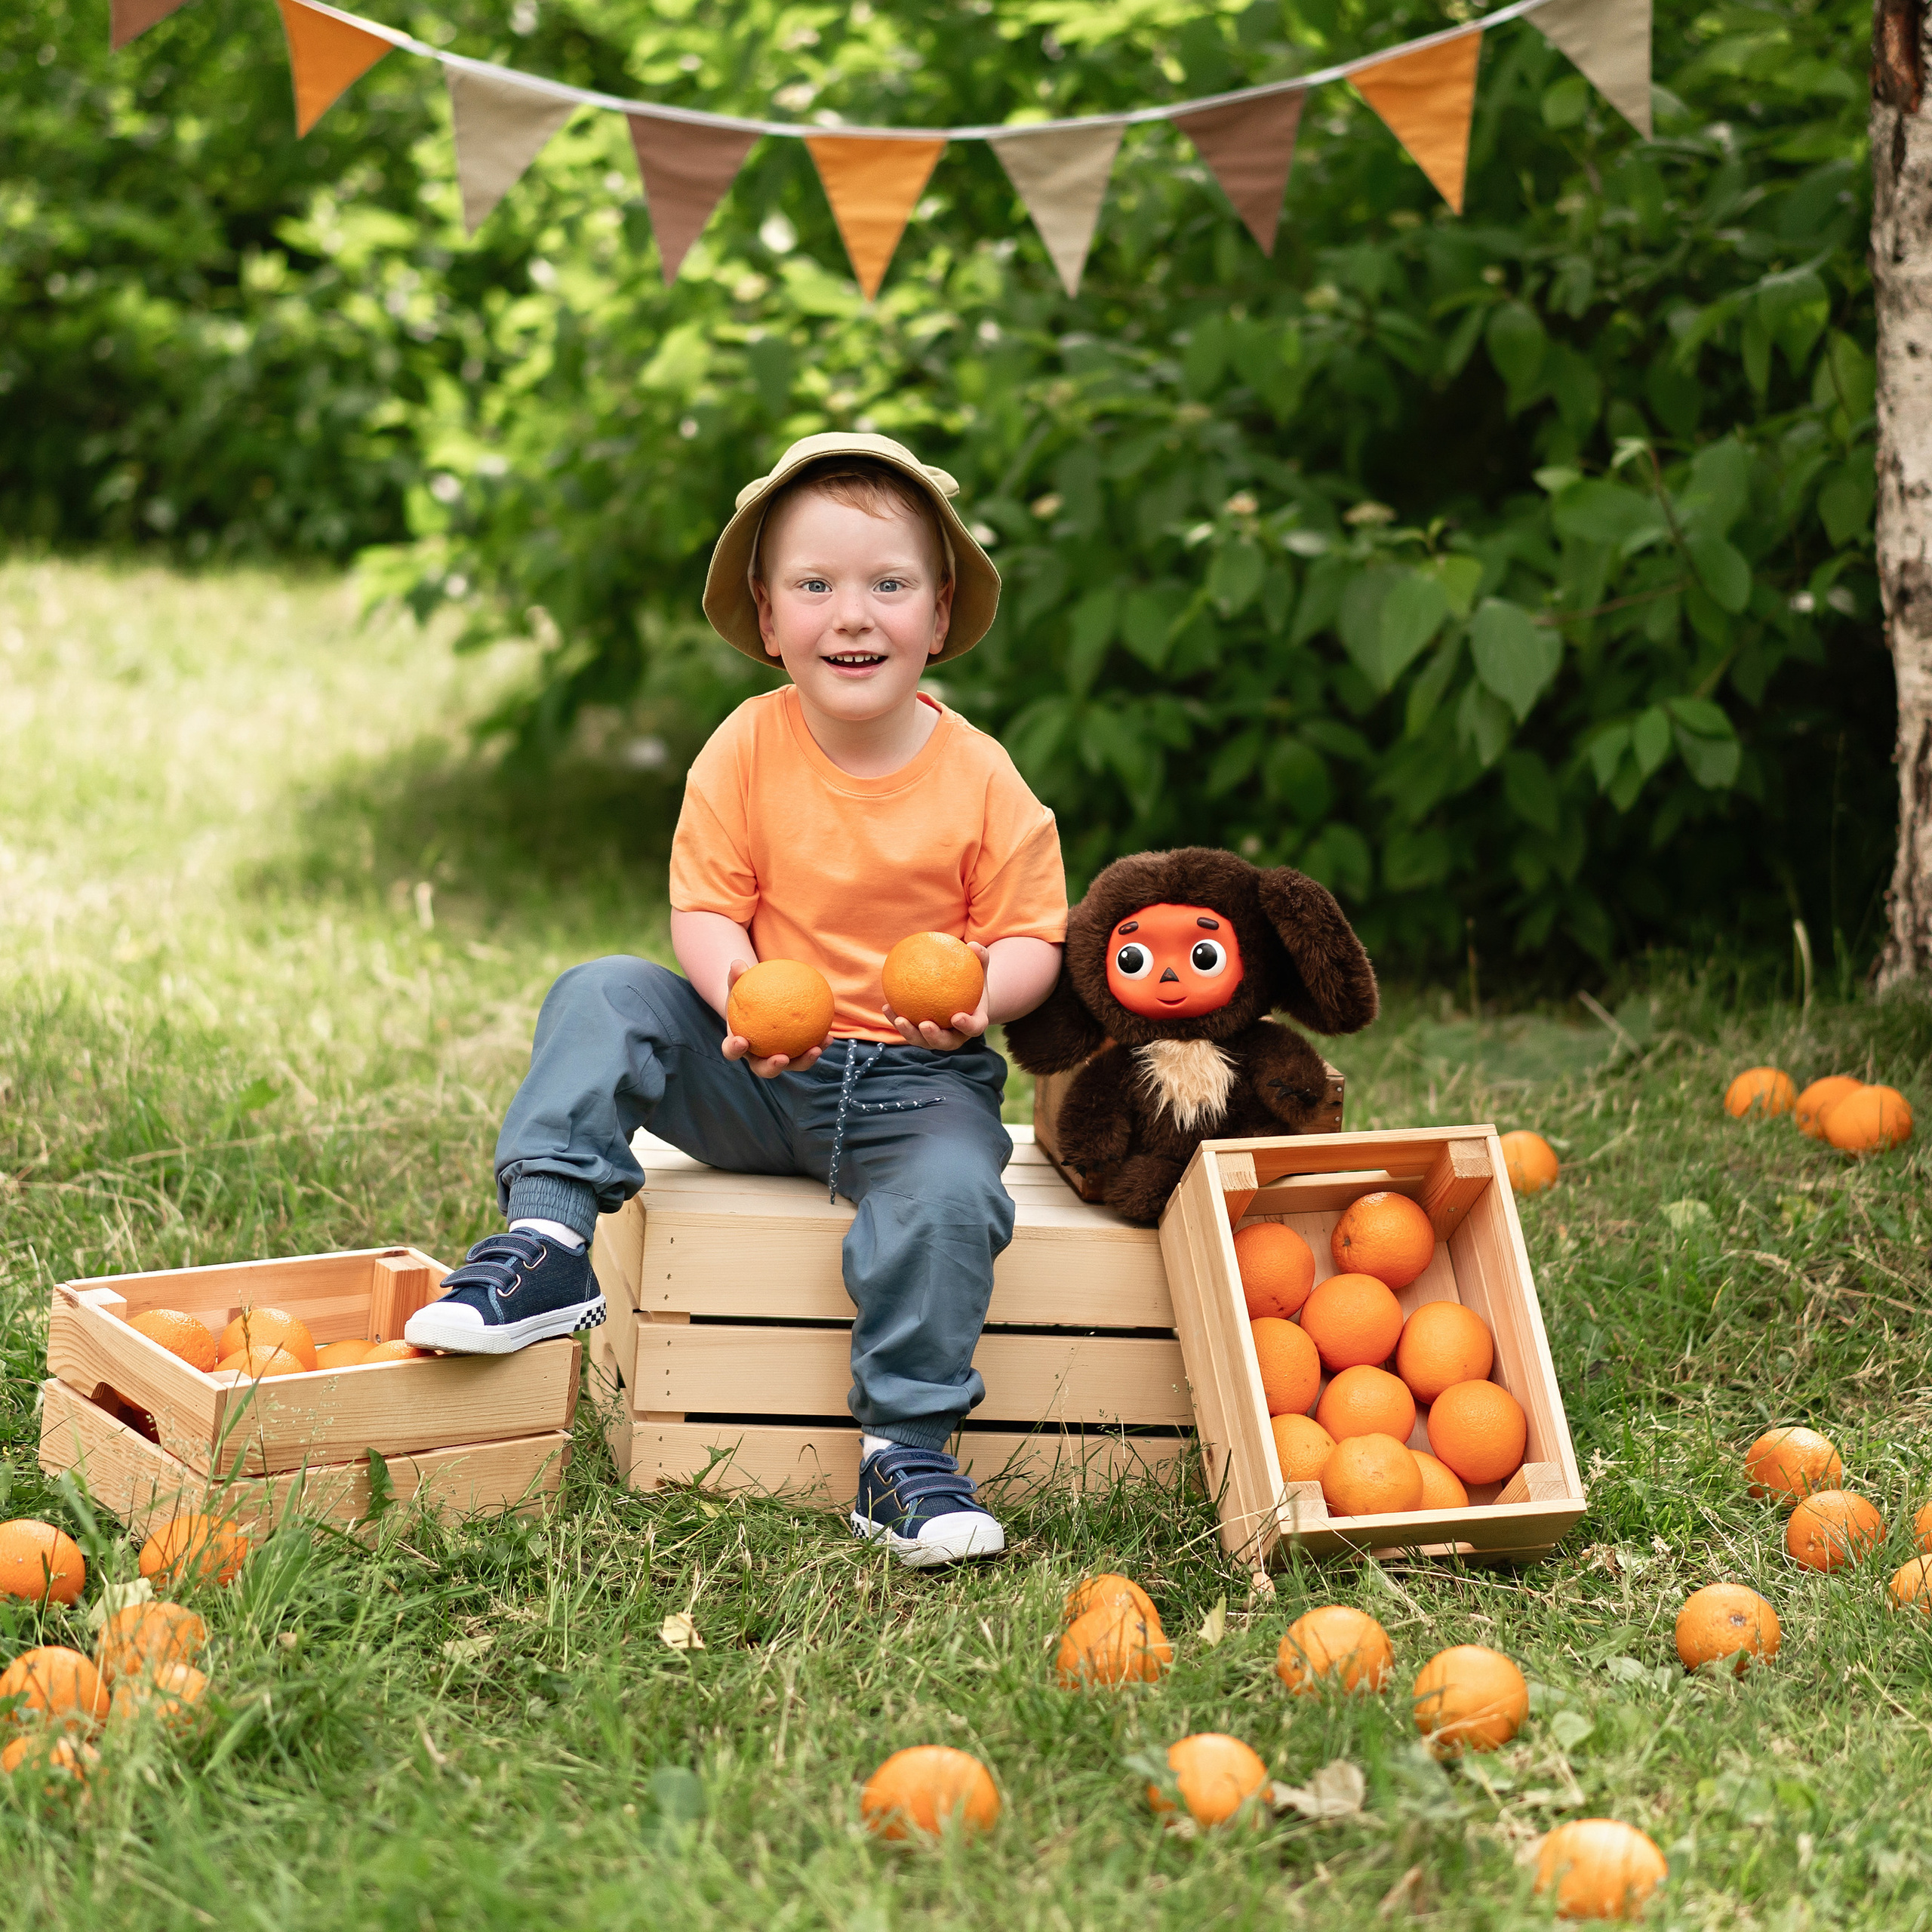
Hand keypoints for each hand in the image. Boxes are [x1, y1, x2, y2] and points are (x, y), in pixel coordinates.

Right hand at [720, 959, 825, 1077]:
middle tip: (782, 1058)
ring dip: (804, 1061)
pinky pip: (805, 1052)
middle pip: (762, 1069)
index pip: (732, 1051)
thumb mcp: (737, 986)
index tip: (742, 1041)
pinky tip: (829, 1037)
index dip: (735, 1050)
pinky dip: (817, 1045)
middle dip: (773, 1067)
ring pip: (791, 1065)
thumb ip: (736, 978)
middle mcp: (756, 1058)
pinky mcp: (794, 1056)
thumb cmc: (744, 997)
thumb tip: (737, 964)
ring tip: (816, 1048)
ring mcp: (776, 1059)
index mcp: (738, 1045)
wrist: (755, 1008)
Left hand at [882, 942, 989, 1051]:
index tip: (956, 1016)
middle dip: (933, 1036)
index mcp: (973, 1024)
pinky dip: (896, 1019)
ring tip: (899, 1018)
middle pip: (946, 1042)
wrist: (964, 998)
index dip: (966, 1026)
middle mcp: (956, 1036)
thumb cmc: (973, 982)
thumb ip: (979, 959)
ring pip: (923, 1041)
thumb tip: (973, 944)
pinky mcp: (921, 1035)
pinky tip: (887, 1006)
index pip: (973, 1028)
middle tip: (925, 1024)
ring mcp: (937, 1038)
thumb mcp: (979, 970)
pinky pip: (908, 1029)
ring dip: (910, 1033)